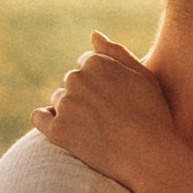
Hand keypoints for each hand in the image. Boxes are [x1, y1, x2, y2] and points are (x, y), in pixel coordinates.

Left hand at [33, 31, 175, 183]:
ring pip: (59, 100)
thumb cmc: (152, 115)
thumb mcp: (143, 76)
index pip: (86, 63)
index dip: (101, 81)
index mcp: (96, 62)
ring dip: (70, 110)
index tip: (113, 98)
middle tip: (106, 116)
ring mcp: (65, 104)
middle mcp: (76, 78)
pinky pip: (40, 118)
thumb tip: (93, 35)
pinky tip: (65, 131)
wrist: (148, 157)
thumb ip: (116, 52)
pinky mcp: (57, 130)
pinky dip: (48, 122)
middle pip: (72, 81)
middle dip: (84, 94)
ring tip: (95, 129)